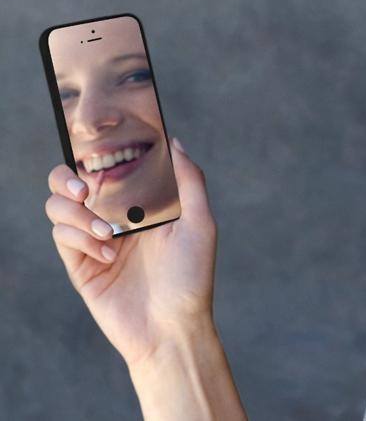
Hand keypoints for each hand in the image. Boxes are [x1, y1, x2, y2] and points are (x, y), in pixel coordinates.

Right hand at [44, 138, 218, 369]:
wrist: (171, 328)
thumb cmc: (191, 276)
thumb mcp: (200, 222)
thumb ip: (189, 180)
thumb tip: (173, 142)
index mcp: (141, 202)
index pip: (109, 166)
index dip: (97, 152)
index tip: (96, 145)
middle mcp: (114, 216)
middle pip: (71, 181)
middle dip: (68, 177)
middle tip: (86, 189)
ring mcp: (93, 239)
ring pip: (59, 206)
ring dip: (78, 213)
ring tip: (107, 233)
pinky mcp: (79, 264)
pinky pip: (62, 236)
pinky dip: (80, 239)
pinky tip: (108, 255)